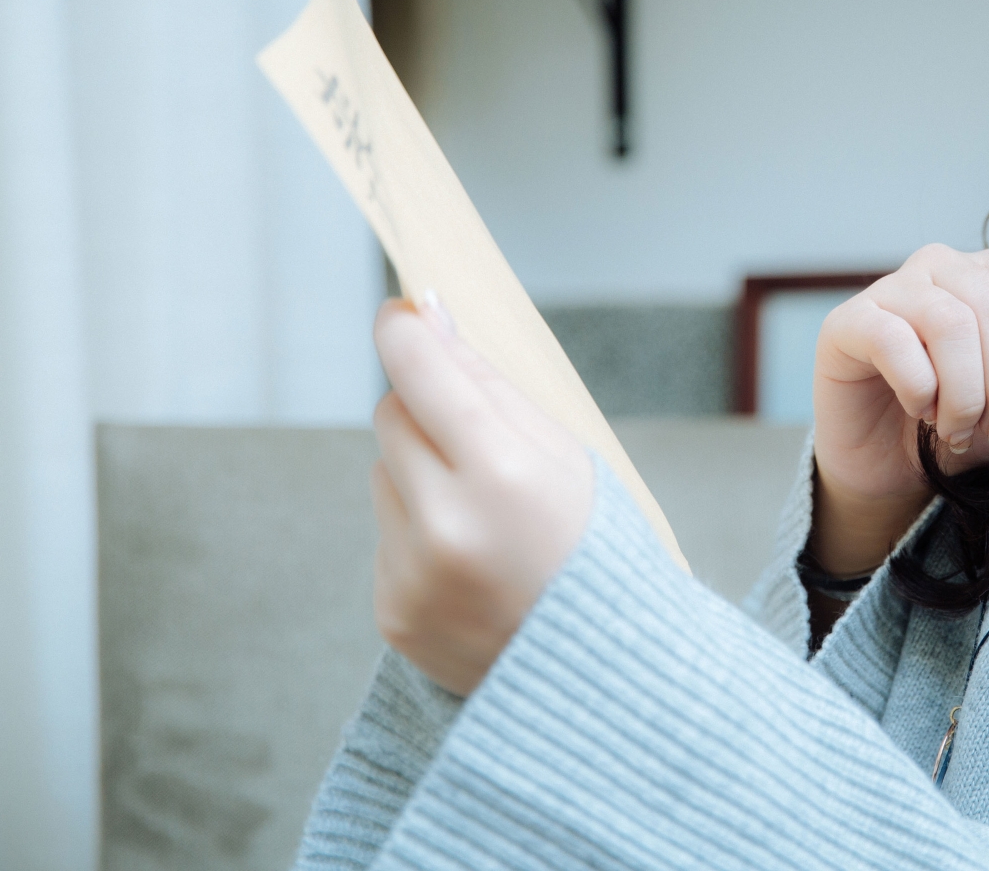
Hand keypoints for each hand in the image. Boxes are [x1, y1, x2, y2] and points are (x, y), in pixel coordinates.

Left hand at [369, 295, 593, 696]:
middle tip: (478, 442)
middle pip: (391, 415)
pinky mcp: (391, 613)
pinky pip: (385, 538)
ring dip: (421, 480)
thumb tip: (426, 315)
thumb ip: (490, 384)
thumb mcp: (566, 453)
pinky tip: (471, 568)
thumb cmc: (596, 547)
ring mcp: (412, 575)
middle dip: (426, 412)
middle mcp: (446, 525)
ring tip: (486, 523)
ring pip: (383, 476)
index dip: (405, 332)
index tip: (402, 314)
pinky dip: (418, 538)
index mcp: (501, 473)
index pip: (419, 370)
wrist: (606, 674)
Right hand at [809, 245, 988, 573]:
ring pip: (951, 325)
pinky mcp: (850, 321)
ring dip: (964, 396)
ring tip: (958, 430)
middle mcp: (946, 267)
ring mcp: (893, 288)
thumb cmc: (961, 424)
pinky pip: (895, 342)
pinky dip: (918, 389)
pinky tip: (919, 410)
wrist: (887, 466)